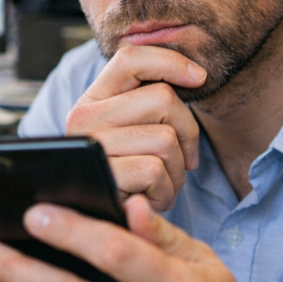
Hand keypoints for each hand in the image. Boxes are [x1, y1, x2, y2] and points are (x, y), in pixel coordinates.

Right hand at [65, 45, 204, 210]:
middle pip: (163, 98)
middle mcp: (83, 117)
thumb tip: (198, 75)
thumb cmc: (129, 175)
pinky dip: (165, 190)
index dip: (171, 61)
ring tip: (161, 182)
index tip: (199, 78)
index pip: (131, 58)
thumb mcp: (134, 132)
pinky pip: (155, 170)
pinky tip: (152, 198)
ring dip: (177, 168)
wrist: (103, 223)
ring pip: (165, 138)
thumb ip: (151, 102)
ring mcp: (92, 145)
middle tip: (181, 157)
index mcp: (92, 99)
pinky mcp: (103, 174)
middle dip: (187, 132)